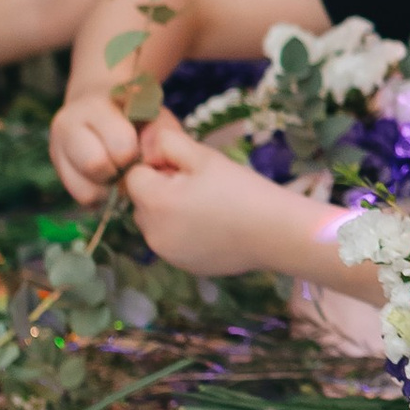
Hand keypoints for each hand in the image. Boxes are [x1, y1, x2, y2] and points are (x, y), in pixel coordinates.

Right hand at [52, 83, 151, 203]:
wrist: (104, 104)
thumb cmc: (136, 113)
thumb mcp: (153, 114)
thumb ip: (158, 133)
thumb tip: (149, 161)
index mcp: (95, 107)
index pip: (120, 144)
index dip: (134, 154)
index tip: (138, 149)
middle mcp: (68, 124)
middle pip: (94, 165)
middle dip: (118, 172)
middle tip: (127, 165)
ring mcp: (57, 148)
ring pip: (85, 190)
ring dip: (108, 189)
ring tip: (118, 173)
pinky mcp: (58, 169)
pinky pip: (82, 199)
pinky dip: (100, 196)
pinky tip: (108, 180)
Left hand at [125, 116, 270, 272]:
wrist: (276, 232)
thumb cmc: (241, 189)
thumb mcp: (204, 156)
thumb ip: (168, 143)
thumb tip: (148, 146)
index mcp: (155, 202)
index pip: (134, 176)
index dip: (157, 168)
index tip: (186, 170)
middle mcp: (152, 232)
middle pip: (141, 202)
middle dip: (160, 192)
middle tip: (197, 188)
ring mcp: (167, 254)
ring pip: (154, 224)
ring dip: (168, 214)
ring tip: (205, 208)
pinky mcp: (183, 266)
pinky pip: (171, 242)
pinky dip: (182, 234)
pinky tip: (212, 228)